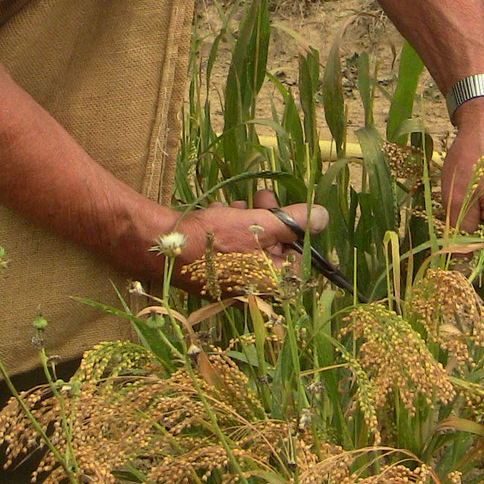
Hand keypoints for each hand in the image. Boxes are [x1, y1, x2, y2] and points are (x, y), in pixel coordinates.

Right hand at [155, 191, 329, 292]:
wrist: (160, 247)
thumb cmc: (213, 240)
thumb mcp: (258, 224)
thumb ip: (292, 222)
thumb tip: (323, 217)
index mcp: (269, 282)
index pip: (299, 260)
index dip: (296, 232)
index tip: (288, 210)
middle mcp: (253, 287)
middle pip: (275, 249)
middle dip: (269, 219)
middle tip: (261, 197)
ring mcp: (233, 280)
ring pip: (252, 244)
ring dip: (247, 219)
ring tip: (232, 206)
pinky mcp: (216, 271)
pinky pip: (232, 248)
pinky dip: (228, 228)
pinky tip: (217, 215)